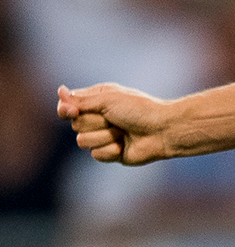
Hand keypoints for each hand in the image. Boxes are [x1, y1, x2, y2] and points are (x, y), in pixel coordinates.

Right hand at [56, 83, 174, 164]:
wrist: (163, 130)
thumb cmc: (139, 110)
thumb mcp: (108, 99)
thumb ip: (81, 100)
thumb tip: (60, 91)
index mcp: (96, 101)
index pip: (67, 106)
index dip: (66, 110)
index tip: (72, 110)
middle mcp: (97, 118)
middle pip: (75, 125)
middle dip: (96, 123)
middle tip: (116, 119)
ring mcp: (103, 136)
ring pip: (82, 141)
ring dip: (105, 136)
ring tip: (123, 132)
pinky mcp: (110, 153)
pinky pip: (96, 154)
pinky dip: (111, 149)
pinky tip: (125, 145)